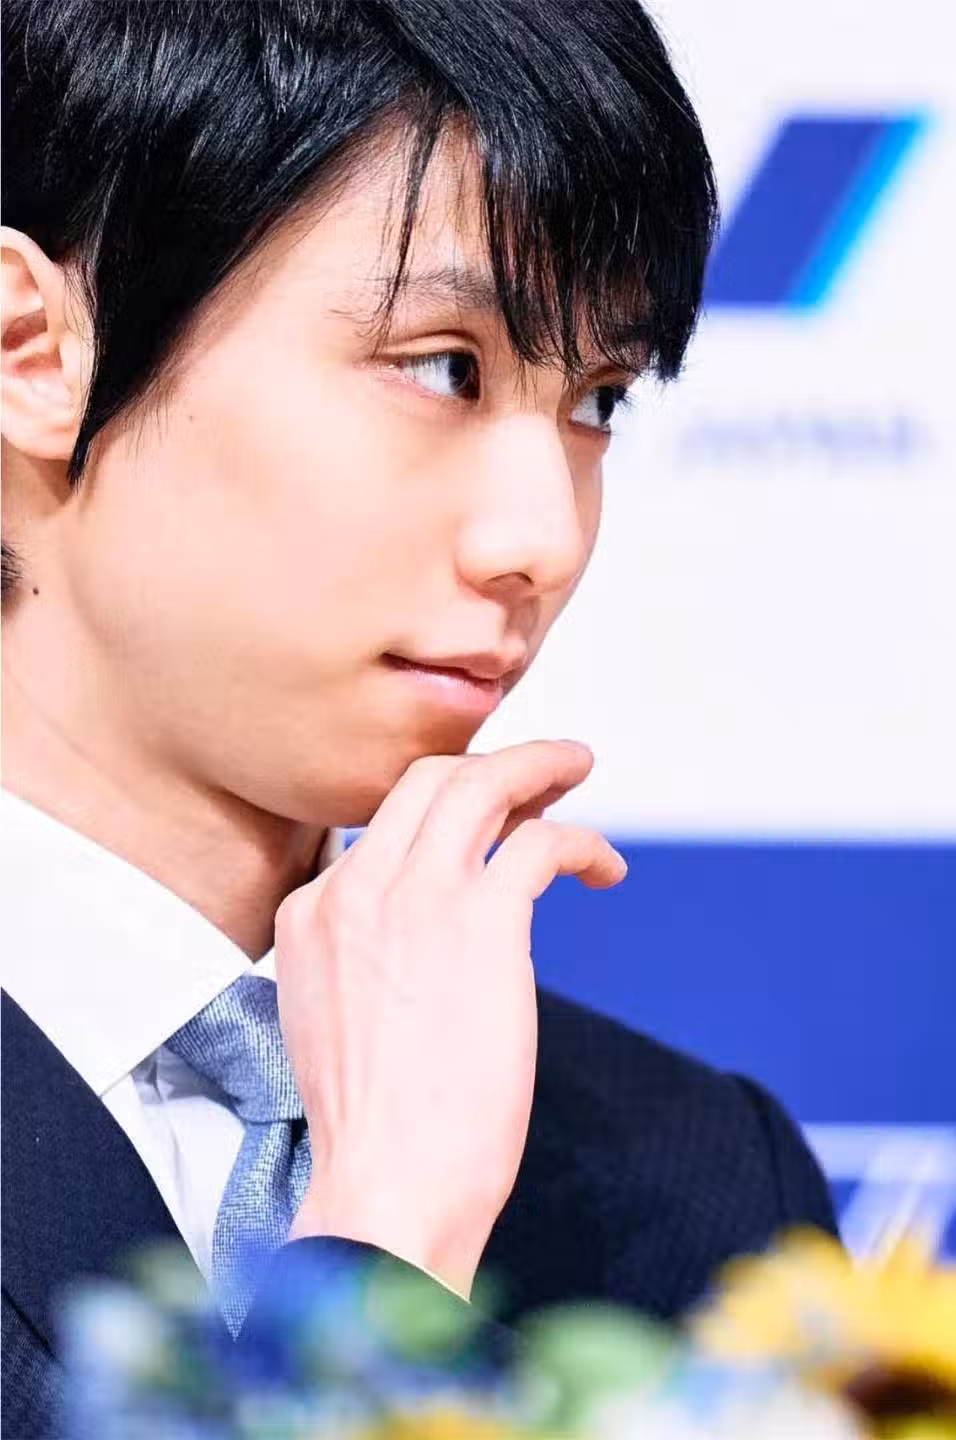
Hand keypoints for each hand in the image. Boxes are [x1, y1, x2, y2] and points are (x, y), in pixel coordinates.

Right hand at [275, 740, 626, 1297]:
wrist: (386, 1184)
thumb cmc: (372, 1127)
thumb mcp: (330, 1019)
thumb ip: (361, 959)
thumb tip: (424, 941)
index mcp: (311, 912)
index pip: (380, 830)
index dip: (439, 815)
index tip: (483, 823)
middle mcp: (356, 888)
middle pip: (424, 780)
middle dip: (488, 760)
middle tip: (540, 766)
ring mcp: (415, 897)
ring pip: (480, 784)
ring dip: (538, 766)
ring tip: (576, 767)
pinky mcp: (483, 921)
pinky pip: (542, 843)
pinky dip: (581, 842)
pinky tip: (603, 866)